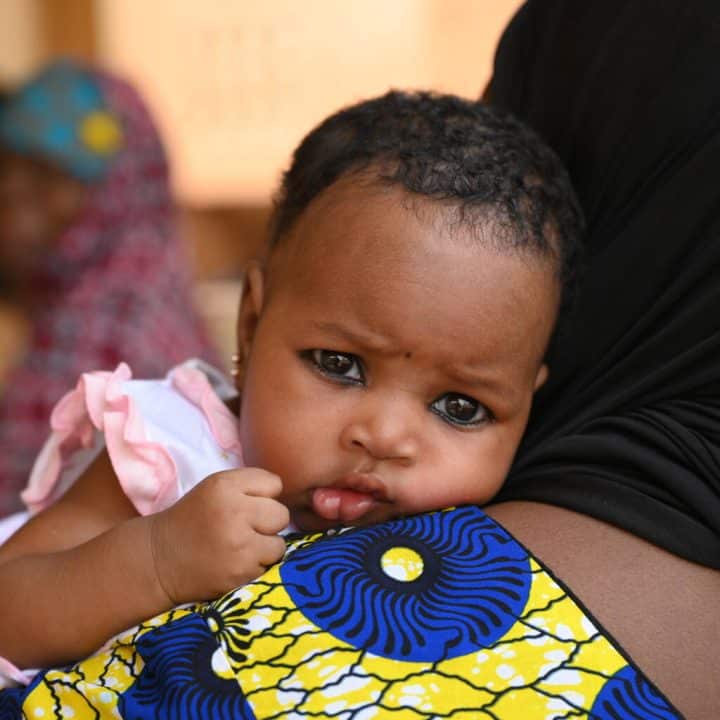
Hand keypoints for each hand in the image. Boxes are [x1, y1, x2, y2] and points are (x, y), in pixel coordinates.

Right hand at [148, 468, 288, 603]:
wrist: (159, 559)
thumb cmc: (195, 519)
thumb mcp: (216, 487)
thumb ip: (252, 485)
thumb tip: (288, 495)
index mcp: (225, 486)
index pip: (274, 483)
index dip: (262, 496)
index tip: (245, 504)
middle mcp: (234, 512)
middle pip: (281, 514)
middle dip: (267, 522)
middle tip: (244, 528)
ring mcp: (239, 545)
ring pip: (279, 544)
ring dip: (265, 547)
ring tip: (240, 547)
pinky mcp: (240, 573)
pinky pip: (268, 567)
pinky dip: (255, 566)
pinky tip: (234, 563)